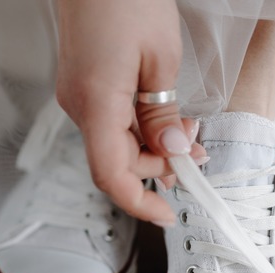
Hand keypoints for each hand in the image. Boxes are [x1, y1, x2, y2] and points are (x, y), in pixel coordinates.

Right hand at [55, 0, 204, 226]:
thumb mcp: (161, 56)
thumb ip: (162, 111)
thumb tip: (171, 149)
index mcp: (96, 102)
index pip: (111, 174)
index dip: (139, 202)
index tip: (168, 214)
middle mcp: (79, 106)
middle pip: (116, 161)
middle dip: (158, 166)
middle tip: (197, 156)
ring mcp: (78, 97)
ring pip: (114, 144)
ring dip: (151, 147)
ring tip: (186, 133)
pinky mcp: (84, 87)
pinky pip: (110, 123)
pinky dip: (138, 130)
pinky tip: (162, 118)